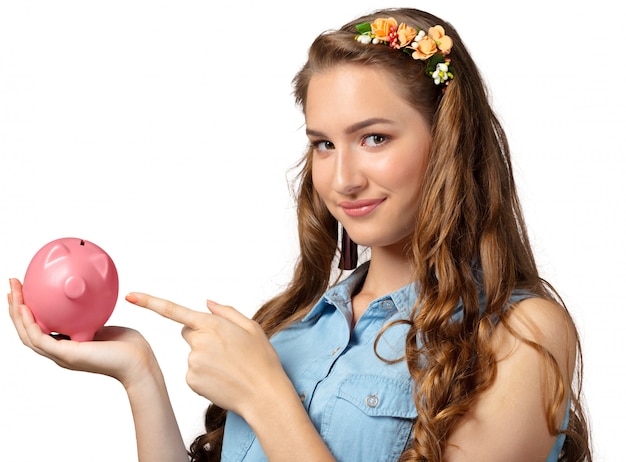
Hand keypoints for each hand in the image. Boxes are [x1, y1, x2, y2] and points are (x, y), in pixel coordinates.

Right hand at [8, 278, 157, 386]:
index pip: (39, 328)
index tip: (23, 291)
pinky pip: (40, 339)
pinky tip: (25, 308)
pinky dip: (29, 324)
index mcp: (67, 345)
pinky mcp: (66, 355)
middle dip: (15, 308)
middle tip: (12, 286)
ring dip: (16, 313)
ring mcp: (61, 355)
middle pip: (27, 330)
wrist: (139, 362)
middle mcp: (60, 351)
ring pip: (28, 334)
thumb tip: (84, 295)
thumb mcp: (103, 323)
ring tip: (13, 293)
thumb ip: (90, 314)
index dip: (27, 312)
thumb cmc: (128, 346)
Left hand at [125, 292, 285, 415]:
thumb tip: (207, 303)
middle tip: (226, 350)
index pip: (174, 310)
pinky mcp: (190, 380)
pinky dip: (204, 375)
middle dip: (202, 337)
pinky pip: (193, 373)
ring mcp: (193, 362)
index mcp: (213, 324)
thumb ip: (227, 312)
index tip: (130, 296)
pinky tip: (222, 380)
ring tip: (229, 368)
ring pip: (192, 354)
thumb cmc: (262, 361)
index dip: (149, 302)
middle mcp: (199, 341)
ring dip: (206, 358)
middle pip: (189, 333)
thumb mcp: (252, 328)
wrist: (264, 394)